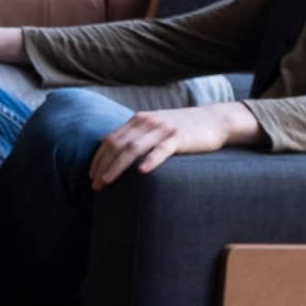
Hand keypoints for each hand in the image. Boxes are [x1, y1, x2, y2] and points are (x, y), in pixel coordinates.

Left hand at [89, 101, 259, 187]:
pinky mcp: (179, 138)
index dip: (98, 158)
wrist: (214, 120)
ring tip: (107, 183)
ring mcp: (163, 129)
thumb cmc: (183, 128)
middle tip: (95, 185)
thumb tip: (115, 150)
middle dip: (102, 166)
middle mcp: (147, 122)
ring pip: (133, 148)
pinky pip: (161, 150)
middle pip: (116, 145)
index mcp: (139, 120)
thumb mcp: (156, 127)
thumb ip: (137, 135)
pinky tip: (141, 172)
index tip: (91, 175)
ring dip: (116, 167)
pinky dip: (150, 160)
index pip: (110, 139)